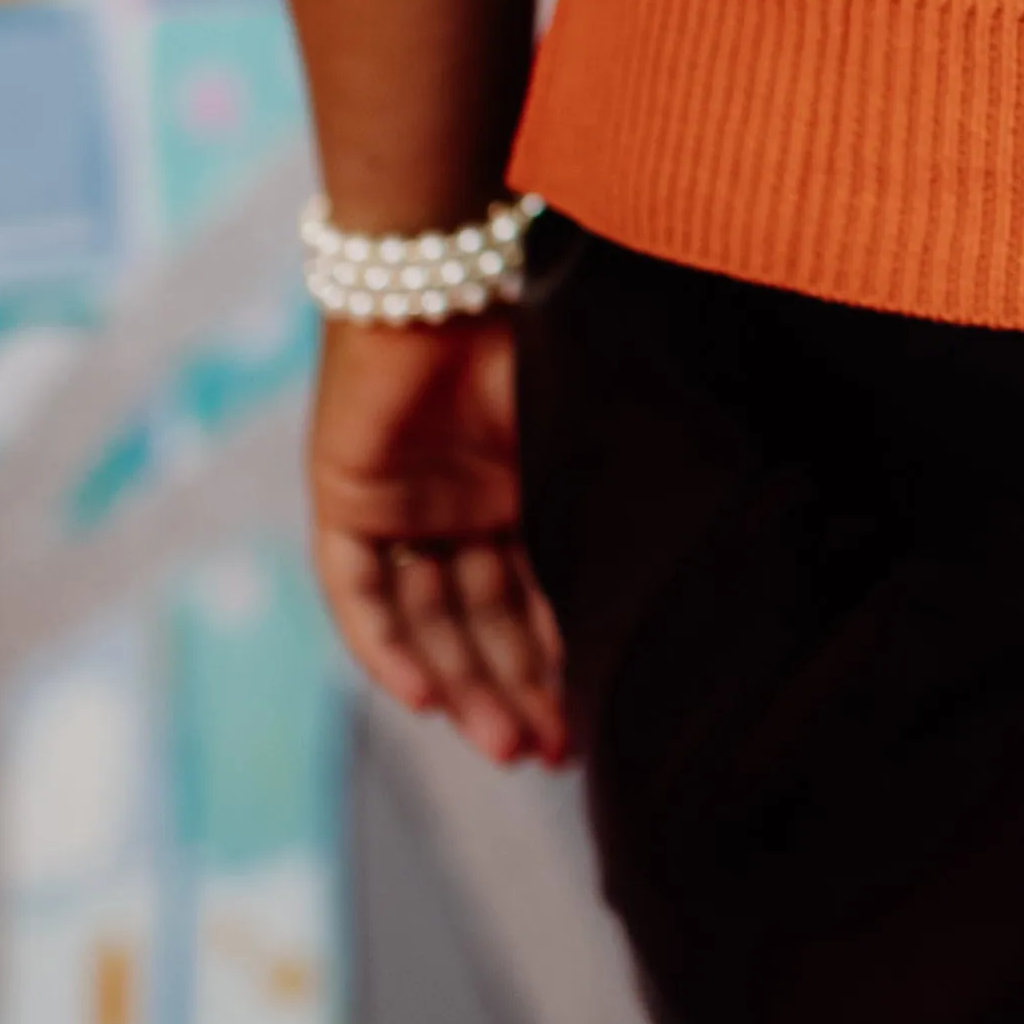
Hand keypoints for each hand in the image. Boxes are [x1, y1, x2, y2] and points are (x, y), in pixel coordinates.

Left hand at [306, 312, 568, 770]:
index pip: (533, 599)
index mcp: (520, 490)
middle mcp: (459, 508)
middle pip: (481, 623)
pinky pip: (357, 592)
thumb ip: (606, 501)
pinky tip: (423, 700)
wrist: (444, 269)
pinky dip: (385, 646)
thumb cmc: (530, 332)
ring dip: (461, 684)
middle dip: (514, 692)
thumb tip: (679, 587)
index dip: (557, 663)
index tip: (590, 725)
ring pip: (428, 618)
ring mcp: (401, 506)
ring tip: (502, 743)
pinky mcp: (344, 498)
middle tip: (548, 755)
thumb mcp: (579, 433)